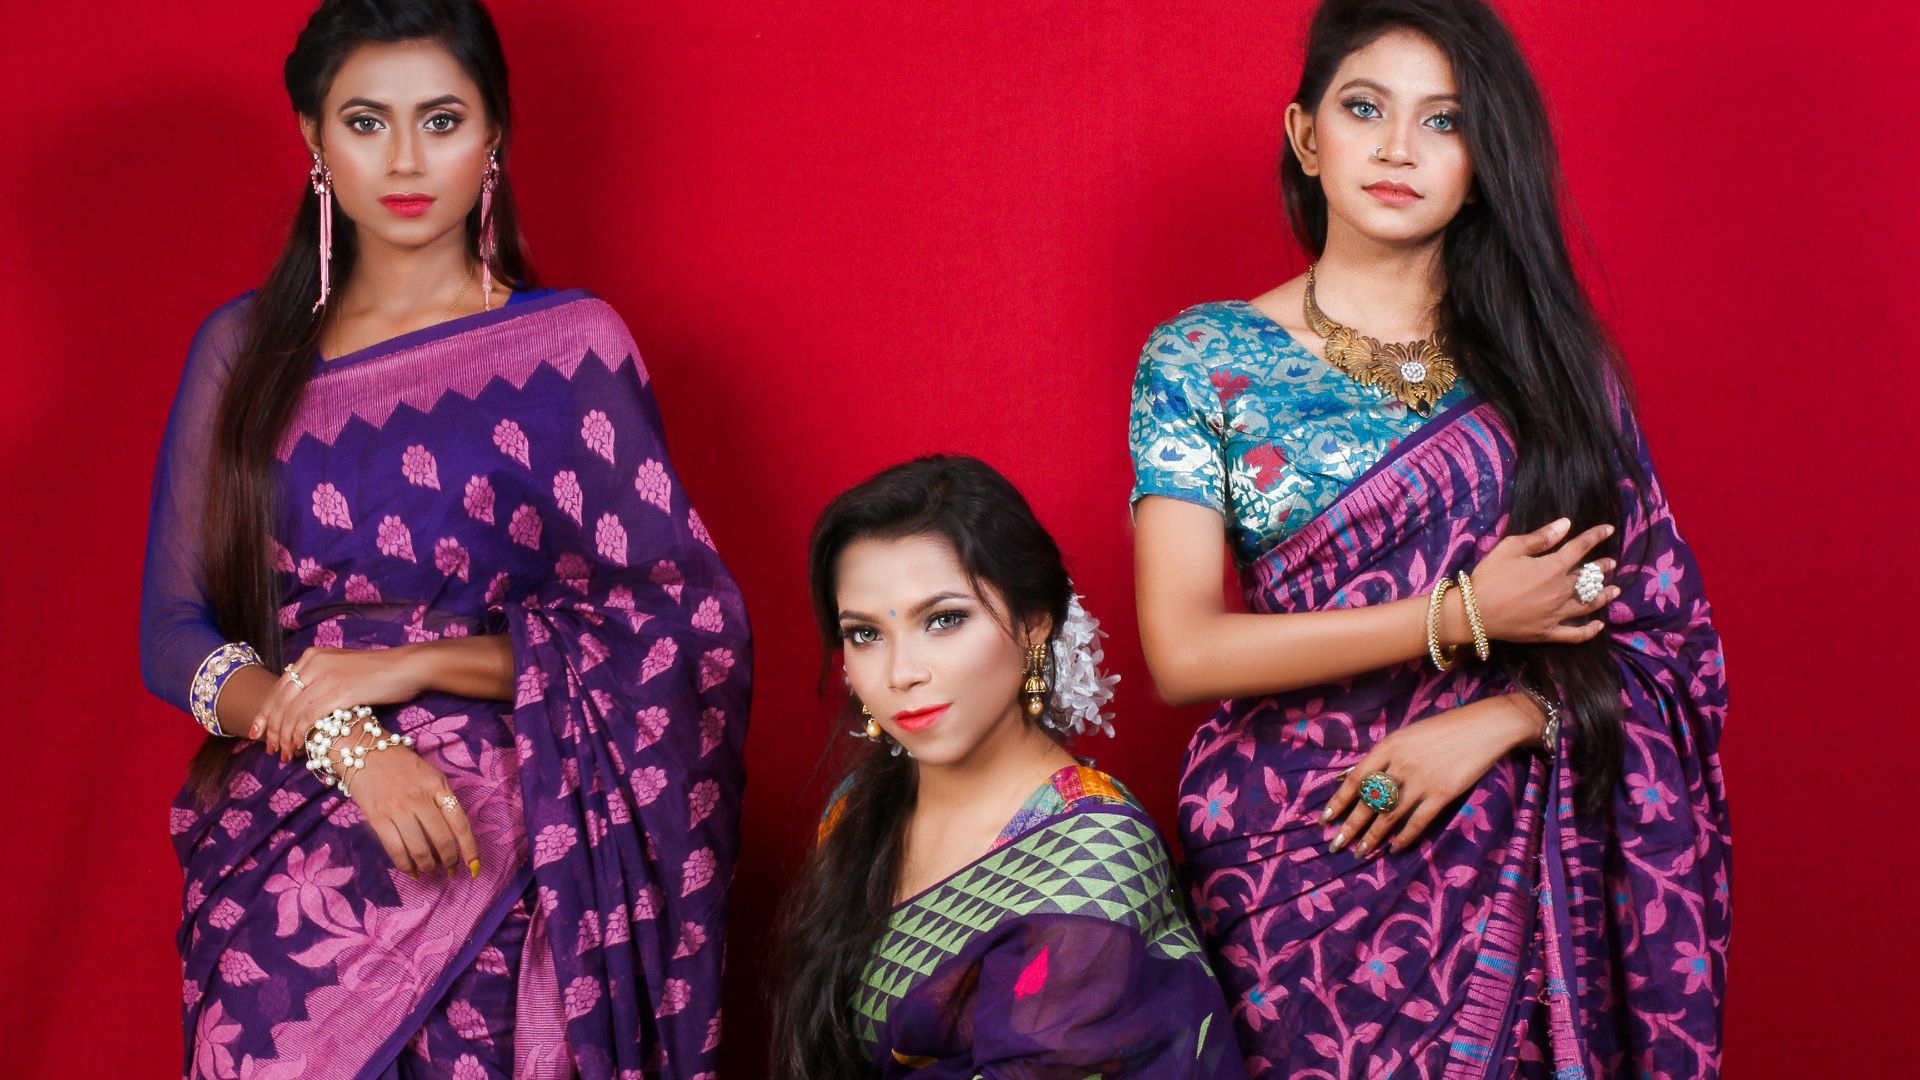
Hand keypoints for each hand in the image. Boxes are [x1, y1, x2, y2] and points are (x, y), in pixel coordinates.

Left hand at [251, 645, 424, 762]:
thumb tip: (302, 700)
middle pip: (281, 700)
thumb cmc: (379, 672)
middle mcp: (314, 663)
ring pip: (292, 712)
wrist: (407, 667)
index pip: (279, 687)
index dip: (266, 712)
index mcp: (313, 656)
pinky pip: (308, 717)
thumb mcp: (342, 667)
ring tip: (284, 752)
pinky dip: (299, 735)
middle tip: (269, 747)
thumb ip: (320, 678)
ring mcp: (326, 677)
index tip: (258, 730)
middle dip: (271, 728)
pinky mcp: (339, 692)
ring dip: (284, 736)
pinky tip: (299, 746)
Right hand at [342, 737, 481, 877]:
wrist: (363, 750)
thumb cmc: (400, 764)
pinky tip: (410, 869)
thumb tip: (451, 834)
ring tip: (429, 869)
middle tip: (449, 869)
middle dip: (449, 860)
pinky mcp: (377, 818)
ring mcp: (398, 809)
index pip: (460, 822)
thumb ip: (442, 799)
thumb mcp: (430, 775)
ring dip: (427, 865)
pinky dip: (405, 865)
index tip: (474, 866)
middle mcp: (421, 798)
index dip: (469, 848)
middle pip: (442, 839)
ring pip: (419, 848)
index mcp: (438, 786)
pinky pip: (395, 849)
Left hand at [1320, 700, 1536, 855]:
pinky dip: (1404, 837)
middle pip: (1369, 802)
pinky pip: (1418, 821)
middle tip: (1335, 845)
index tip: (1324, 818)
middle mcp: (1401, 765)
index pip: (1356, 779)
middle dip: (1350, 826)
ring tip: (1359, 852)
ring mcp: (1422, 781)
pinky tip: (1393, 848)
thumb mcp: (1405, 735)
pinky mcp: (1443, 794)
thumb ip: (1379, 757)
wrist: (1483, 727)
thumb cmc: (1441, 729)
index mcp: (1388, 747)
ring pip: (1390, 816)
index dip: (1338, 801)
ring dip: (1372, 837)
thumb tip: (1348, 775)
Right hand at [1467, 518, 1621, 645]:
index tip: (1608, 529)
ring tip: (1615, 591)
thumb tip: (1566, 524)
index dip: (1595, 536)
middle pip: (1589, 577)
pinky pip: (1576, 634)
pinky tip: (1599, 625)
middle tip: (1611, 564)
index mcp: (1553, 567)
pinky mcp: (1549, 632)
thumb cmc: (1490, 576)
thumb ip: (1540, 538)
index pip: (1580, 547)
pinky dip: (1590, 630)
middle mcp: (1562, 590)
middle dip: (1602, 568)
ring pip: (1589, 604)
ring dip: (1604, 596)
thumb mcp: (1510, 549)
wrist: (1474, 612)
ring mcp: (1558, 614)